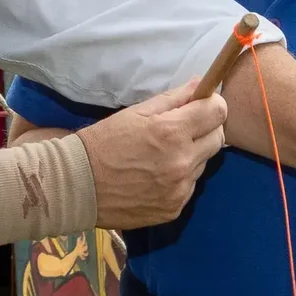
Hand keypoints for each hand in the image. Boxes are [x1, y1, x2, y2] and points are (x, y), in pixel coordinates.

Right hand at [76, 79, 227, 230]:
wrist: (77, 186)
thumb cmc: (104, 142)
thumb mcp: (135, 112)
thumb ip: (174, 98)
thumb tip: (201, 85)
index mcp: (172, 132)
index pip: (218, 112)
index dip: (212, 105)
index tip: (202, 106)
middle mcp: (182, 162)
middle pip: (217, 139)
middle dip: (206, 129)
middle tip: (182, 129)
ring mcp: (180, 190)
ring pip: (203, 164)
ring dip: (191, 156)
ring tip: (162, 156)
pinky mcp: (174, 209)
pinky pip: (189, 187)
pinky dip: (179, 179)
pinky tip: (156, 176)